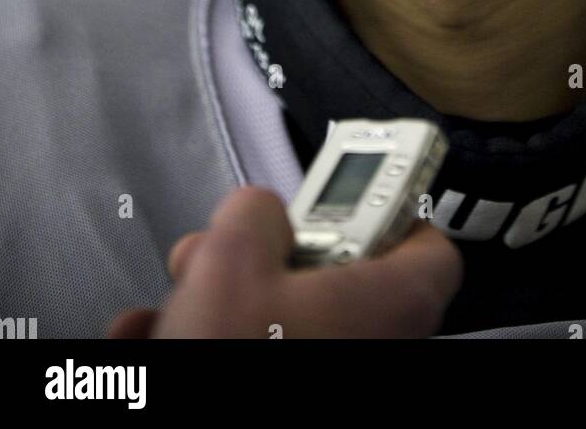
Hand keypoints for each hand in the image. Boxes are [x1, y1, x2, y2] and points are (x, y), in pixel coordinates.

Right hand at [107, 185, 463, 338]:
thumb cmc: (234, 359)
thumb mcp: (234, 257)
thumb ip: (257, 211)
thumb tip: (257, 211)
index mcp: (391, 303)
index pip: (429, 246)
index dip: (391, 208)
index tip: (350, 187)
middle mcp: (372, 344)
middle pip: (331, 274)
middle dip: (261, 255)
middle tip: (221, 252)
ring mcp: (328, 370)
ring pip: (277, 316)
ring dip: (217, 299)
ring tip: (171, 304)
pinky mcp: (286, 398)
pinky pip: (252, 349)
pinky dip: (206, 337)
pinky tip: (156, 335)